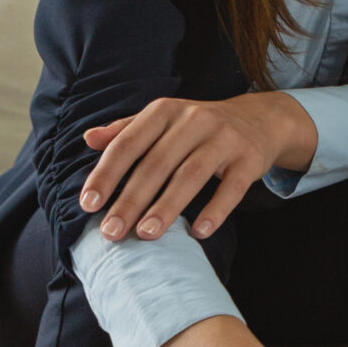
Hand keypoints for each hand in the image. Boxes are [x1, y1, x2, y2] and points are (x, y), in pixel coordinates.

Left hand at [79, 92, 317, 244]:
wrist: (259, 120)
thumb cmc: (198, 127)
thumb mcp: (162, 120)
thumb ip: (125, 130)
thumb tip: (88, 139)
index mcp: (165, 111)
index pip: (128, 144)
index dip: (106, 174)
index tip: (88, 204)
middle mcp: (194, 120)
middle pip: (156, 164)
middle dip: (130, 201)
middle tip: (111, 232)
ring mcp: (225, 138)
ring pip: (190, 176)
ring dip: (166, 208)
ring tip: (145, 235)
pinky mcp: (250, 159)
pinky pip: (231, 189)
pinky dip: (215, 211)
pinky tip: (198, 233)